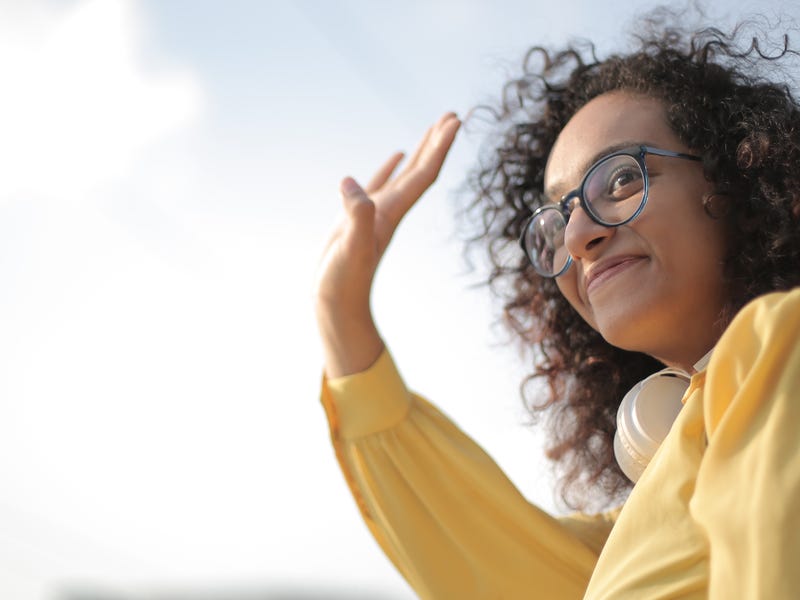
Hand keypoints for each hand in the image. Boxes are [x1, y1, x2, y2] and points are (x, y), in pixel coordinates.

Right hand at [315, 112, 460, 376]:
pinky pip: (379, 184)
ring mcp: (375, 213)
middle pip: (421, 171)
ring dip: (420, 151)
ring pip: (404, 175)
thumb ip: (355, 215)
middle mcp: (390, 210)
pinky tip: (396, 155)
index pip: (423, 175)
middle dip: (437, 142)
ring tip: (432, 128)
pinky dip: (389, 167)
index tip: (455, 120)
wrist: (335, 305)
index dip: (439, 147)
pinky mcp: (358, 217)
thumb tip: (350, 182)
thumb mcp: (349, 248)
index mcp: (391, 213)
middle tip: (453, 114)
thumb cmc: (343, 281)